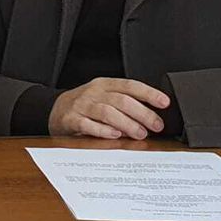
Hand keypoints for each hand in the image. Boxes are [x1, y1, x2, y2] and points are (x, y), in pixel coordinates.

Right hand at [49, 78, 170, 139]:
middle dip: (142, 114)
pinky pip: (88, 125)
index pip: (130, 86)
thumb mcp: (105, 97)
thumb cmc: (86, 105)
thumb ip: (125, 103)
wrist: (55, 109)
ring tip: (140, 134)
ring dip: (127, 124)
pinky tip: (115, 136)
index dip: (149, 93)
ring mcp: (81, 105)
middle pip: (122, 100)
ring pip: (107, 112)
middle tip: (156, 125)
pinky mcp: (71, 119)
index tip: (164, 103)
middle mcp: (94, 93)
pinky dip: (103, 131)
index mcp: (105, 84)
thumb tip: (152, 117)